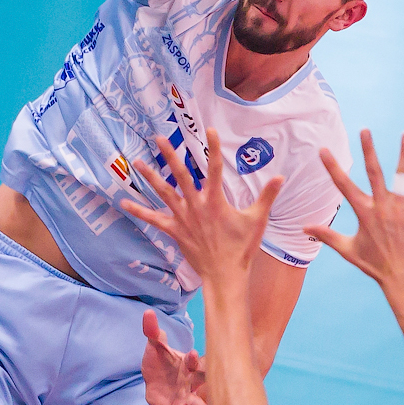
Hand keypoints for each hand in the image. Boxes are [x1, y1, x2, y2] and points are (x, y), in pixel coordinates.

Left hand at [123, 129, 283, 281]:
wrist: (225, 274)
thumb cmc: (241, 248)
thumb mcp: (257, 220)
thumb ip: (267, 196)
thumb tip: (280, 176)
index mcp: (216, 201)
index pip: (215, 168)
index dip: (214, 148)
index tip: (210, 129)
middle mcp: (196, 206)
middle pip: (181, 175)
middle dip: (170, 155)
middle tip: (160, 138)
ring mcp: (183, 218)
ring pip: (164, 192)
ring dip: (151, 176)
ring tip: (138, 162)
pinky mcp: (174, 231)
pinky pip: (153, 219)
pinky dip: (139, 211)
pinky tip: (123, 203)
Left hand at [141, 310, 206, 404]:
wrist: (154, 376)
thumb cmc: (161, 360)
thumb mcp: (155, 345)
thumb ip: (152, 331)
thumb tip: (147, 313)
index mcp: (189, 366)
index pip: (195, 362)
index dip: (194, 359)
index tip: (192, 354)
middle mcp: (191, 382)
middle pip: (202, 385)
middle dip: (206, 386)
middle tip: (212, 388)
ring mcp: (185, 397)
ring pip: (196, 404)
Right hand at [304, 131, 403, 289]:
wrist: (402, 277)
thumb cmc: (374, 265)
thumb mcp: (347, 249)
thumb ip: (326, 235)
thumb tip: (304, 229)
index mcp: (363, 212)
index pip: (343, 185)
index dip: (332, 167)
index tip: (323, 150)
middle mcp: (381, 206)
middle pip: (374, 171)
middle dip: (368, 149)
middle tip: (365, 130)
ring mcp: (401, 208)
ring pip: (402, 175)